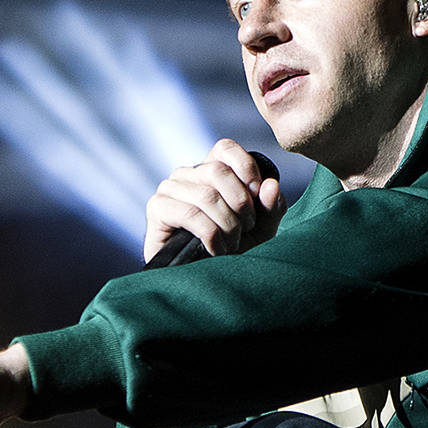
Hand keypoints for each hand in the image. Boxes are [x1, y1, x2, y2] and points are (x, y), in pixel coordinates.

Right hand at [144, 138, 284, 262]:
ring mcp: (169, 189)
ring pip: (206, 195)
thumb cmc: (232, 250)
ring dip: (227, 224)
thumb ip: (271, 207)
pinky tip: (216, 250)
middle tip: (246, 229)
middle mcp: (188, 175)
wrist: (204, 280)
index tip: (258, 192)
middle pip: (218, 172)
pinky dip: (210, 234)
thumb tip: (271, 185)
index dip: (245, 166)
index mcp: (211, 171)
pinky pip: (189, 213)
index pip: (225, 148)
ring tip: (231, 244)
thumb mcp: (261, 229)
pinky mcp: (157, 208)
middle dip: (240, 204)